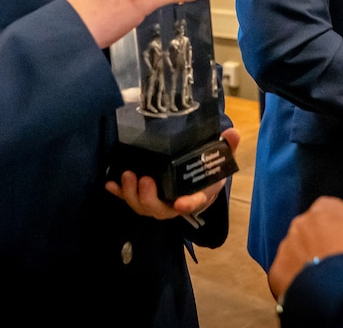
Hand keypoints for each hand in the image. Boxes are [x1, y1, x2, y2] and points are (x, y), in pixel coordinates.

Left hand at [105, 127, 241, 219]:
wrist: (196, 181)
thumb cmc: (206, 171)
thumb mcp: (219, 160)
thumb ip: (226, 147)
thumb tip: (233, 132)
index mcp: (198, 194)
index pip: (194, 202)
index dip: (188, 204)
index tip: (180, 203)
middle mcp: (176, 202)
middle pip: (161, 209)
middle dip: (149, 198)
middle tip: (143, 179)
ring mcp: (158, 201)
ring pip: (143, 207)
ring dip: (131, 194)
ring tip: (126, 176)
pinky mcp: (143, 196)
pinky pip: (129, 198)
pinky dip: (119, 193)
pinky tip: (109, 184)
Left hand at [268, 196, 342, 300]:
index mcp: (325, 208)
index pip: (332, 212)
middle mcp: (301, 222)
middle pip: (311, 230)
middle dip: (321, 243)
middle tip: (338, 264)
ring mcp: (286, 245)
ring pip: (296, 251)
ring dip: (307, 261)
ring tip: (324, 280)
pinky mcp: (276, 271)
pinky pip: (286, 274)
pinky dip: (296, 280)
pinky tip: (310, 290)